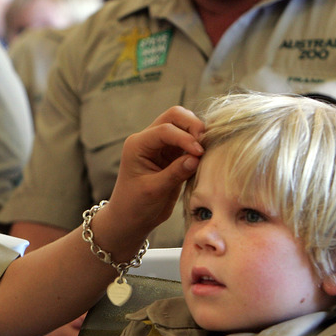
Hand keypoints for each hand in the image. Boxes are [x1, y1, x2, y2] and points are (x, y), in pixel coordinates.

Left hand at [106, 106, 203, 234]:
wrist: (130, 218)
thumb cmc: (135, 205)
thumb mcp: (154, 191)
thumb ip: (174, 173)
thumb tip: (196, 157)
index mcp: (137, 145)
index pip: (164, 130)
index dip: (185, 138)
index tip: (199, 153)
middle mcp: (147, 140)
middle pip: (174, 116)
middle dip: (192, 125)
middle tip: (205, 145)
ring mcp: (160, 146)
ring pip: (183, 125)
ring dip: (197, 134)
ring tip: (206, 151)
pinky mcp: (171, 154)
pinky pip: (188, 141)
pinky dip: (198, 144)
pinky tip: (205, 157)